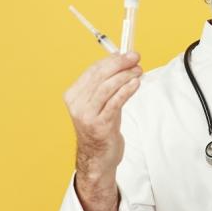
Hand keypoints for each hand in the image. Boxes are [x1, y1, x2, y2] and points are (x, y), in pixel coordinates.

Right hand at [62, 51, 142, 184]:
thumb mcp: (101, 103)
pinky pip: (114, 103)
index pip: (93, 70)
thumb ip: (108, 83)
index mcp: (73, 95)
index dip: (111, 60)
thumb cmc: (102, 127)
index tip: (128, 54)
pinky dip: (126, 90)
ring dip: (125, 76)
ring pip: (106, 88)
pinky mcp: (100, 126)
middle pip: (99, 76)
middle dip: (119, 64)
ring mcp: (87, 116)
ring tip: (138, 71)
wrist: (98, 157)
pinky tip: (135, 84)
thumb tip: (121, 58)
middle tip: (136, 58)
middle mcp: (77, 104)